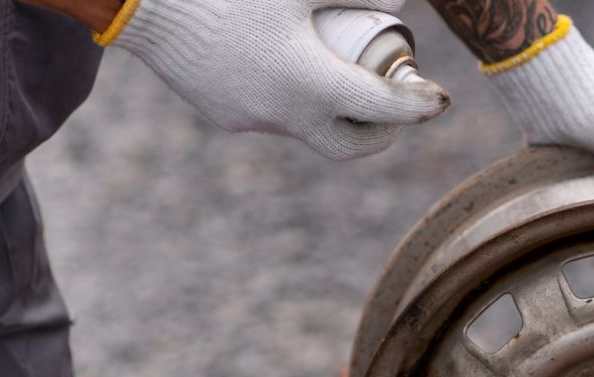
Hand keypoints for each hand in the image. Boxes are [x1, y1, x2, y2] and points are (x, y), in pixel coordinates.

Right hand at [112, 0, 449, 158]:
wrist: (153, 6)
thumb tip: (400, 3)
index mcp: (314, 83)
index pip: (385, 109)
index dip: (420, 105)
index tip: (440, 98)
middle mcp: (289, 115)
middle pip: (353, 145)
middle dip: (382, 132)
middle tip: (395, 104)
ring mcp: (257, 122)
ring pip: (312, 130)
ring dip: (335, 113)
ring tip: (341, 77)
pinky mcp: (231, 118)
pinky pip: (276, 118)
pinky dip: (296, 102)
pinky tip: (288, 69)